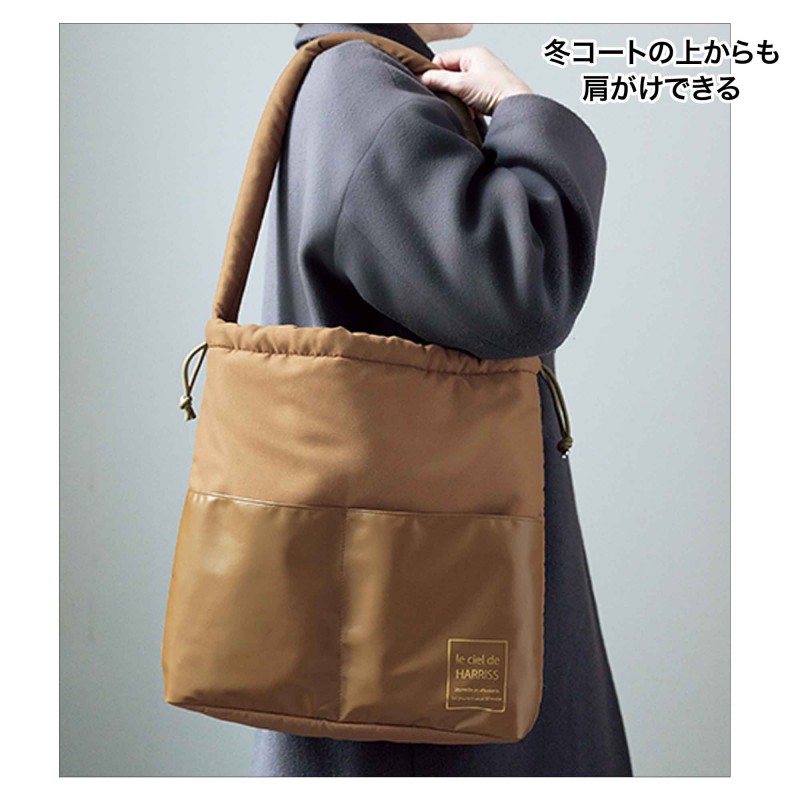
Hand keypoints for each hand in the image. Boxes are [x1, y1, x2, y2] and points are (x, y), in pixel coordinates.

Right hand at [419, 46, 533, 116]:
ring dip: (458, 99)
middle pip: (449, 74)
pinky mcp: (486, 92)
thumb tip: (424, 78)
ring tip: (465, 106)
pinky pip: (468, 97)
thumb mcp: (462, 85)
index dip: (434, 74)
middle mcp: (478, 62)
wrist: (518, 108)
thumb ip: (440, 80)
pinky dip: (467, 105)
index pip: (442, 59)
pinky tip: (471, 112)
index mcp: (473, 53)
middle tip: (450, 98)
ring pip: (458, 87)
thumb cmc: (498, 92)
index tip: (431, 86)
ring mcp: (483, 77)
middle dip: (447, 88)